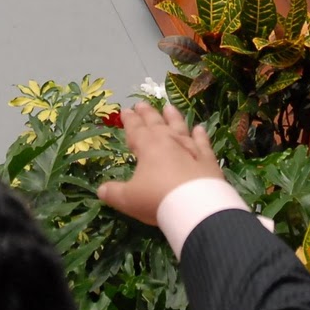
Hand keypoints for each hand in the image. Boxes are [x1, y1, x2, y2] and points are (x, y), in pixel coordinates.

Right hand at [97, 103, 223, 226]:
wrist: (195, 206)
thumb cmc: (157, 199)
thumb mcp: (128, 199)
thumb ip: (114, 193)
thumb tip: (101, 190)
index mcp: (148, 147)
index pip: (136, 129)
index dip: (130, 120)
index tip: (126, 110)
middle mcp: (169, 142)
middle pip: (156, 124)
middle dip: (148, 114)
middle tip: (142, 104)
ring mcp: (190, 148)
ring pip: (180, 127)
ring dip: (173, 117)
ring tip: (169, 107)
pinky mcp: (208, 159)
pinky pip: (203, 142)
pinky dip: (200, 135)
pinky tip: (200, 128)